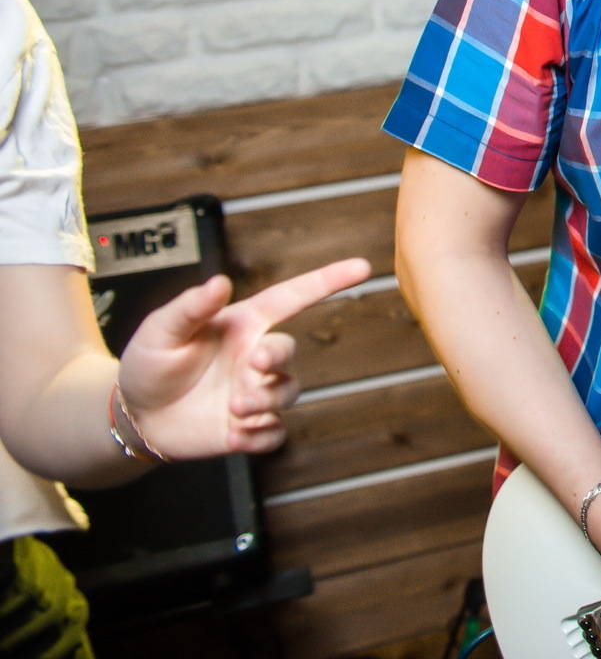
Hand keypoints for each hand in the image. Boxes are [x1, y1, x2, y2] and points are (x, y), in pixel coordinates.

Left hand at [116, 257, 370, 457]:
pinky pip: (274, 434)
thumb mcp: (161, 330)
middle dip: (278, 358)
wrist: (136, 417)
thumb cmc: (149, 364)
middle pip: (289, 352)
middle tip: (254, 365)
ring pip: (287, 394)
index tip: (362, 267)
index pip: (292, 298)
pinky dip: (258, 436)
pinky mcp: (250, 428)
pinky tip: (232, 434)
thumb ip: (189, 307)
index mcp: (243, 326)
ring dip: (267, 401)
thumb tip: (219, 282)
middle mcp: (255, 357)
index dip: (327, 281)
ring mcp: (256, 392)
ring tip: (234, 408)